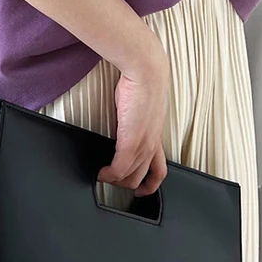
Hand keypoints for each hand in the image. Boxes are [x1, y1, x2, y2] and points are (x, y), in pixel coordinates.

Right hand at [98, 38, 169, 196]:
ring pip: (131, 176)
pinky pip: (119, 168)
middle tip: (114, 183)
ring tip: (105, 177)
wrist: (146, 72)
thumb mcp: (143, 107)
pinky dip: (109, 174)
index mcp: (156, 137)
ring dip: (116, 181)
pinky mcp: (130, 142)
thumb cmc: (143, 83)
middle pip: (143, 177)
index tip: (141, 189)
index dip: (151, 184)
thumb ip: (136, 119)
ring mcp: (143, 144)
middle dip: (128, 185)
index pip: (159, 170)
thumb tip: (127, 122)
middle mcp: (152, 144)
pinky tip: (102, 173)